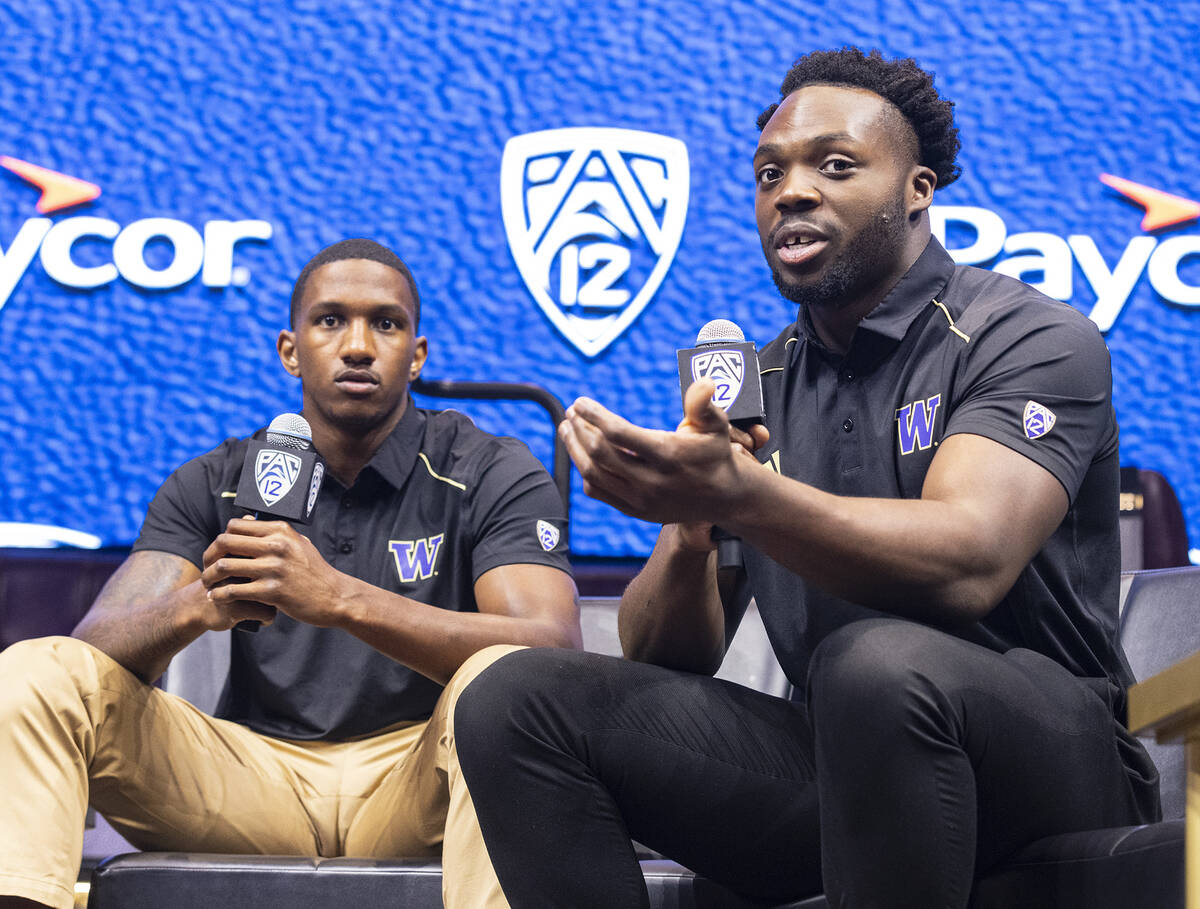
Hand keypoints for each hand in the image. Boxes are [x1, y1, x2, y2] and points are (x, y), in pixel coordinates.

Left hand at [201, 517, 351, 628]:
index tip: (219, 552)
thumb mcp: (298, 544)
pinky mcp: (272, 591)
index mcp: (280, 530)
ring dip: (210, 577)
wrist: (334, 597)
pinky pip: (234, 590)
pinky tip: (216, 598)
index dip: (221, 539)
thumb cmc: (314, 572)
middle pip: (225, 542)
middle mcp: (276, 545)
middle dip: (209, 556)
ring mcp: (274, 568)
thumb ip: (275, 534)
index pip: (235, 525)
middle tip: (207, 568)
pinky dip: (219, 595)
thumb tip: (247, 523)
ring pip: (225, 566)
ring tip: (208, 584)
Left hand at [559, 379, 769, 525]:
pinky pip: (599, 492)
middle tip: (571, 412)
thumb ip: (704, 404)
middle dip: (579, 430)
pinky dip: (585, 472)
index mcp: (669, 456)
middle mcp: (652, 482)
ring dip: (574, 449)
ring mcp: (642, 500)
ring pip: (593, 474)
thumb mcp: (716, 425)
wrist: (724, 497)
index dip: (594, 416)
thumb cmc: (715, 453)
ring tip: (567, 428)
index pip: (619, 434)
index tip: (580, 401)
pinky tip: (581, 454)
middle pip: (600, 454)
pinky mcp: (635, 511)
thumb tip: (705, 382)